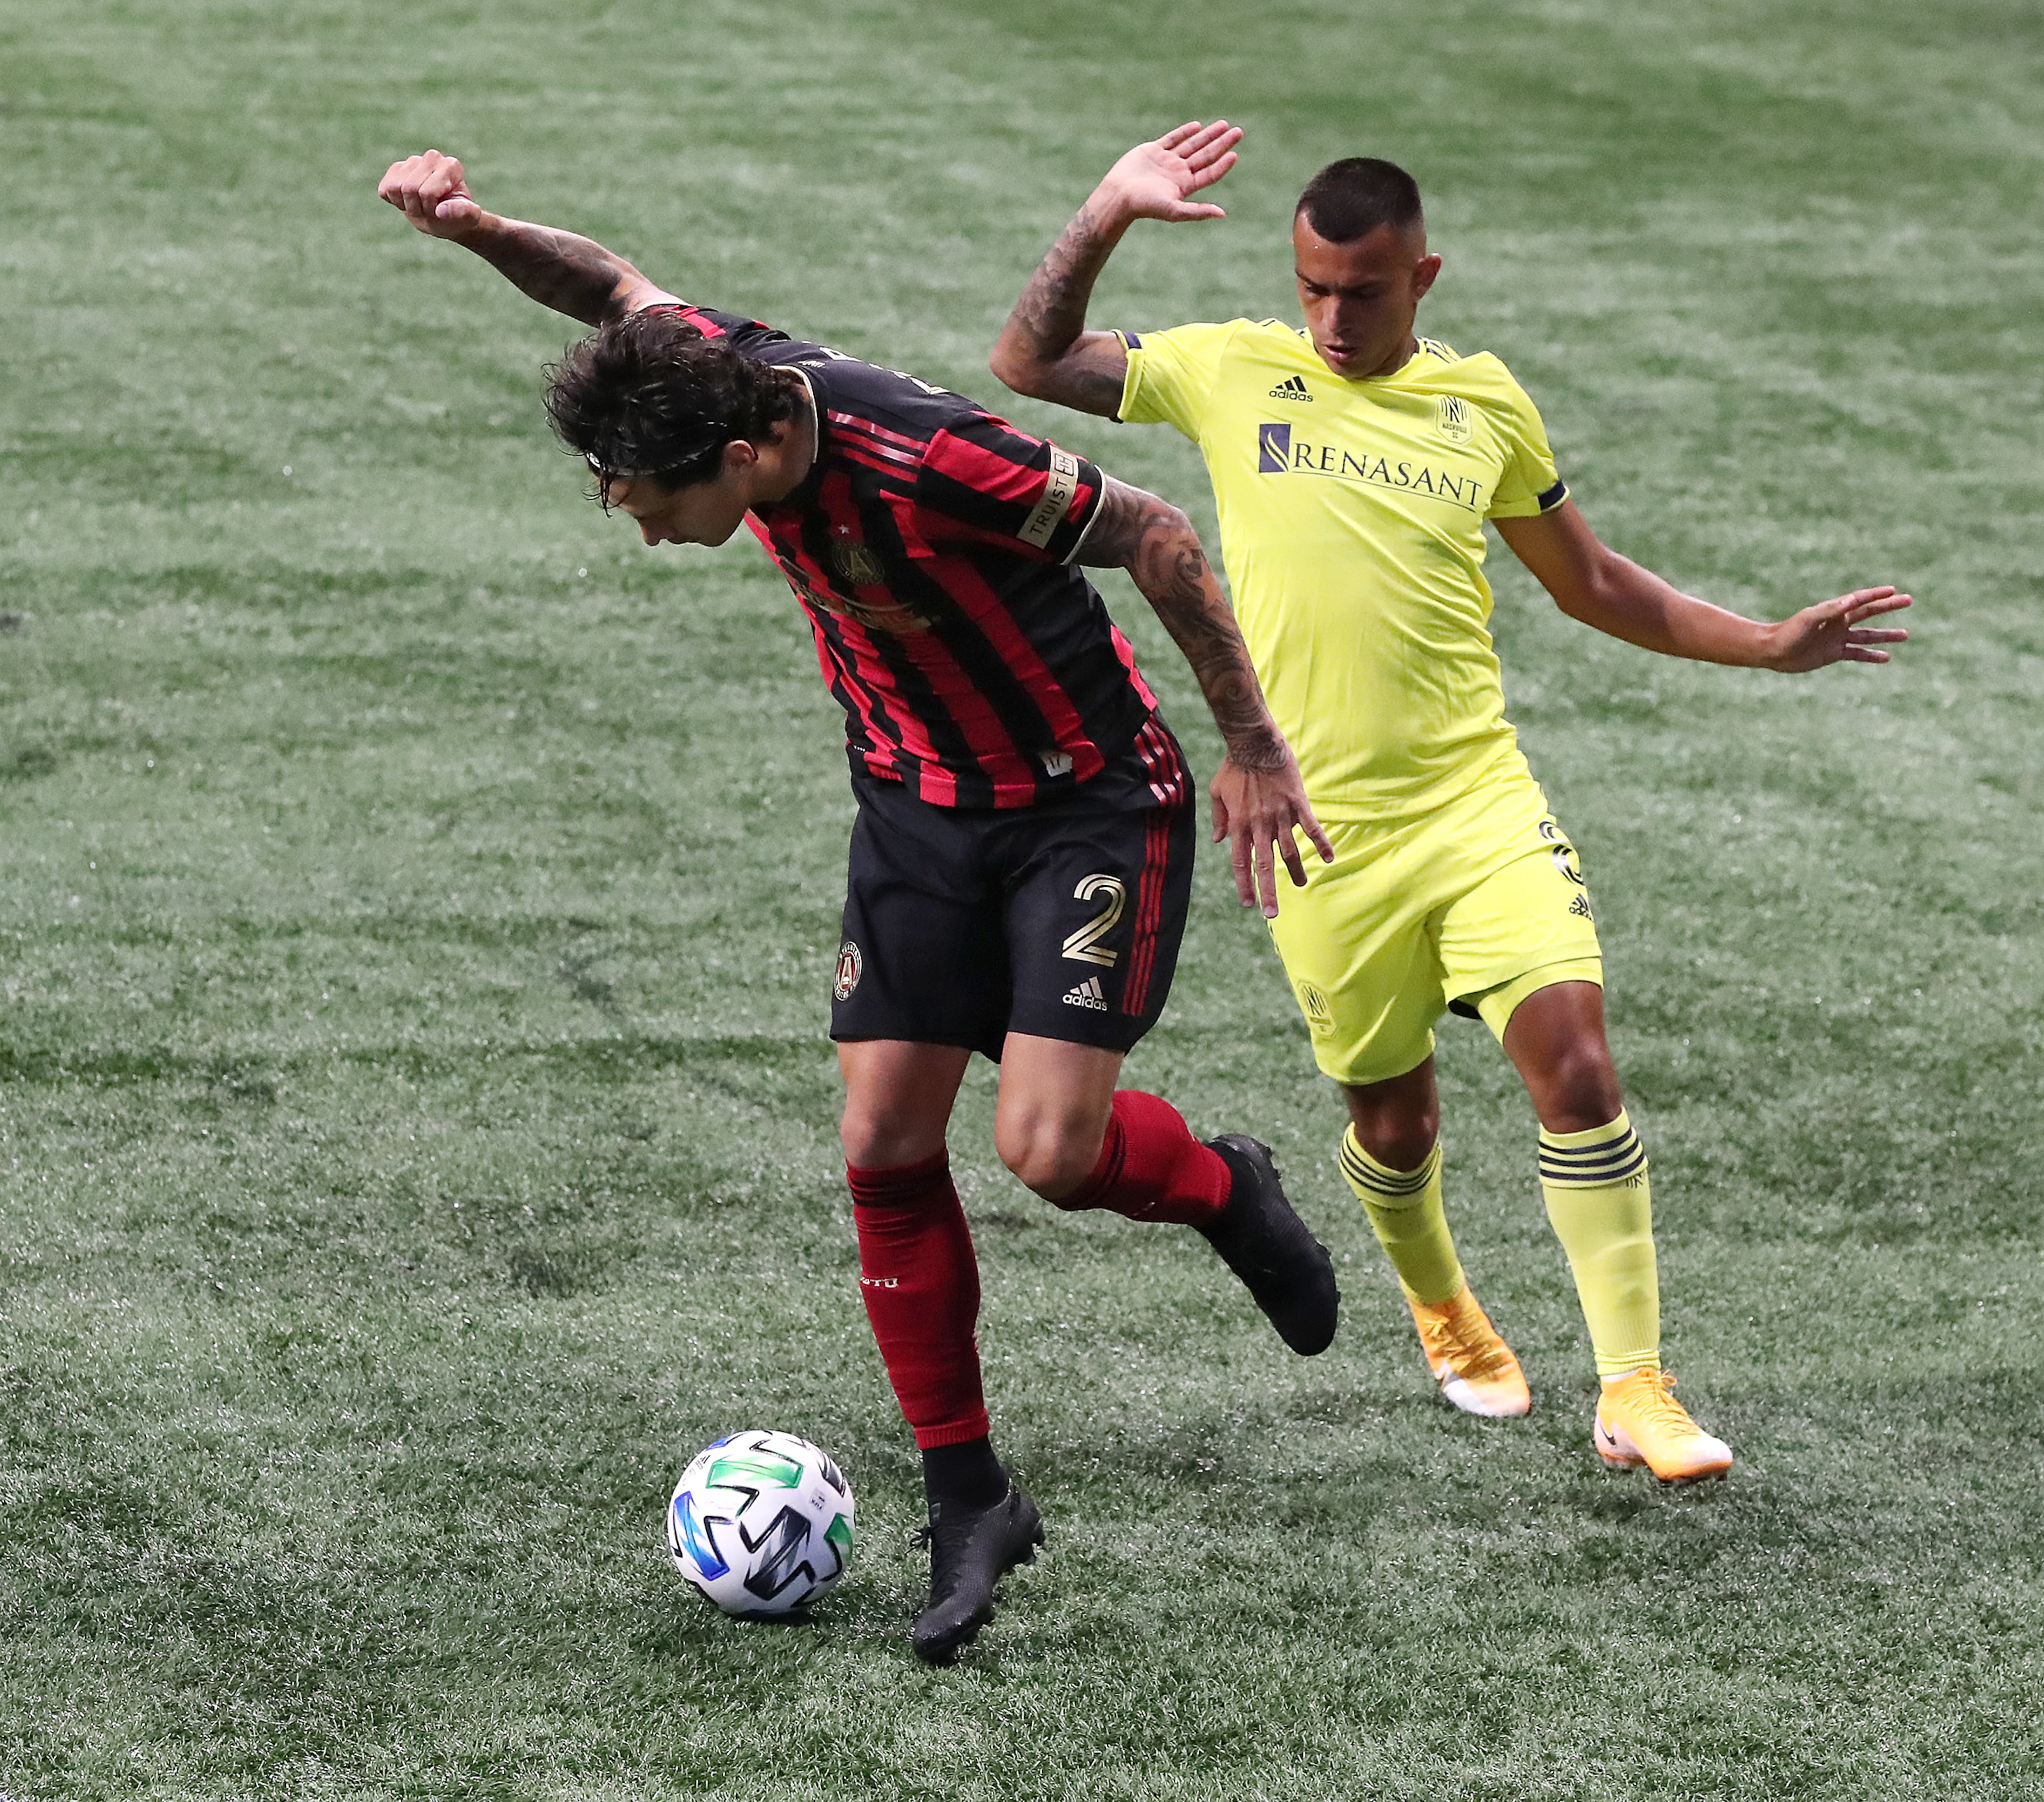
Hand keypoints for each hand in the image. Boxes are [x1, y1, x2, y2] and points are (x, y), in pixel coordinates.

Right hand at [377, 149, 482, 237]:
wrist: (446, 218)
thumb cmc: (458, 218)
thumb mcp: (468, 219)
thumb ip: (463, 213)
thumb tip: (441, 210)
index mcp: (451, 166)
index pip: (427, 191)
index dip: (430, 208)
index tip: (441, 210)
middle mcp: (432, 157)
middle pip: (409, 188)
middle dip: (417, 207)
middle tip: (429, 211)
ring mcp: (413, 161)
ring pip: (394, 187)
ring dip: (405, 204)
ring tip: (420, 205)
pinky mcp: (397, 168)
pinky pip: (384, 189)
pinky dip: (394, 201)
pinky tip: (408, 200)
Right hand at [1092, 121, 1242, 227]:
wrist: (1118, 195)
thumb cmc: (1145, 205)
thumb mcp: (1174, 210)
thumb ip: (1198, 211)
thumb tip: (1223, 214)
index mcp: (1184, 187)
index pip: (1209, 173)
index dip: (1222, 165)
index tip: (1235, 153)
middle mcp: (1177, 173)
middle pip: (1205, 156)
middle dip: (1222, 143)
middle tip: (1239, 132)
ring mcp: (1166, 161)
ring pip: (1192, 145)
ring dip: (1208, 135)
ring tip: (1224, 125)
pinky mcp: (1152, 151)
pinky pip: (1172, 139)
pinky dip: (1184, 132)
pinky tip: (1197, 126)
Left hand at [1210, 749, 1335, 918]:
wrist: (1255, 743)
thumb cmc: (1233, 766)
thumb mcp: (1217, 791)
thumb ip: (1219, 818)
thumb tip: (1218, 841)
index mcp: (1238, 824)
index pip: (1240, 862)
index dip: (1244, 884)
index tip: (1248, 903)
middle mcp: (1259, 825)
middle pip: (1264, 865)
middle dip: (1268, 891)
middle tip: (1272, 913)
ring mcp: (1280, 815)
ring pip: (1290, 851)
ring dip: (1296, 871)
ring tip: (1301, 886)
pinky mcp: (1298, 804)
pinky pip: (1312, 828)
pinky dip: (1321, 843)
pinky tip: (1329, 858)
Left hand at [1761, 586, 1912, 671]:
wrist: (1773, 652)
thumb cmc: (1789, 631)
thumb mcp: (1809, 618)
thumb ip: (1831, 609)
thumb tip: (1853, 600)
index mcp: (1834, 611)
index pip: (1860, 600)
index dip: (1876, 595)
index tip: (1894, 590)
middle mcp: (1839, 622)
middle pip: (1869, 613)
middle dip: (1888, 607)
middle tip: (1909, 600)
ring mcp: (1838, 638)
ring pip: (1868, 635)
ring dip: (1886, 635)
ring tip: (1905, 634)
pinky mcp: (1834, 653)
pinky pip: (1857, 653)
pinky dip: (1871, 656)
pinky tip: (1886, 657)